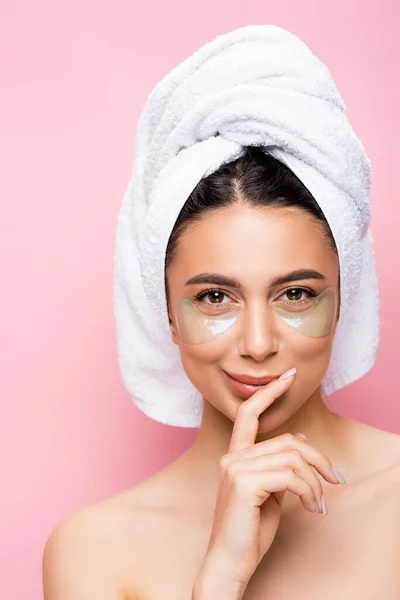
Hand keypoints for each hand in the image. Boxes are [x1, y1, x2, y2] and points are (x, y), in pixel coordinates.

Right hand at [198, 369, 343, 587]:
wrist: (230, 562)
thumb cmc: (250, 530)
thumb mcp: (271, 493)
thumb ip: (281, 465)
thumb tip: (301, 440)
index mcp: (235, 456)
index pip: (249, 413)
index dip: (270, 392)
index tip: (289, 377)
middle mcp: (231, 457)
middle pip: (288, 441)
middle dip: (318, 459)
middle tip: (335, 479)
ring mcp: (235, 468)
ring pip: (292, 458)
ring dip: (315, 482)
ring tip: (319, 503)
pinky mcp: (244, 483)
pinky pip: (290, 476)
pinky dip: (309, 492)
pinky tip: (311, 508)